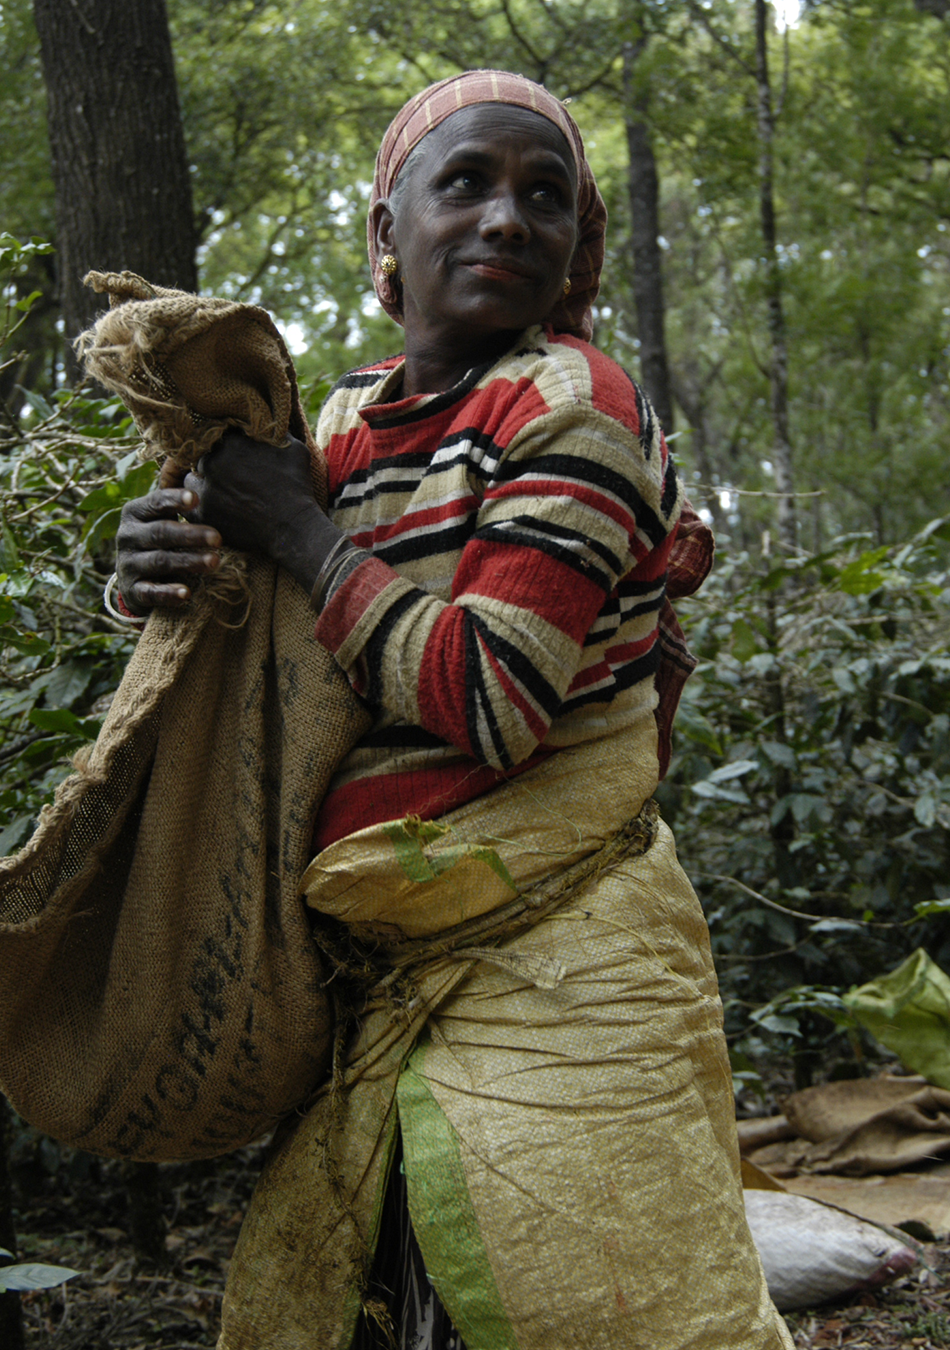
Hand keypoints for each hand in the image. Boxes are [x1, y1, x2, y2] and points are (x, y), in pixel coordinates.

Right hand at [115, 488, 221, 613]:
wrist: (134, 578)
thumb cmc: (160, 540)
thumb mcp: (162, 518)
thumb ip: (179, 505)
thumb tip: (210, 485)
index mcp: (135, 513)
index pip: (156, 503)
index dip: (175, 500)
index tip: (196, 498)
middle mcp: (127, 536)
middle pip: (160, 532)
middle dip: (191, 535)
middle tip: (218, 538)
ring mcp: (128, 564)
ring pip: (159, 561)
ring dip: (188, 562)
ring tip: (214, 562)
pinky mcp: (132, 590)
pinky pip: (150, 592)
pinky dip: (168, 593)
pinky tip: (187, 593)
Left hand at [182, 429, 343, 592]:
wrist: (293, 527)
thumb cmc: (297, 487)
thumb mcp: (294, 450)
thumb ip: (275, 432)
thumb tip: (269, 421)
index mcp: (232, 444)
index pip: (216, 437)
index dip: (222, 447)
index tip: (231, 457)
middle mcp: (213, 463)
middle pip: (201, 458)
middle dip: (211, 466)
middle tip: (224, 477)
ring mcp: (205, 490)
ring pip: (191, 481)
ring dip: (201, 485)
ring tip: (217, 495)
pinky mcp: (202, 514)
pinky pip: (190, 506)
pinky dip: (199, 506)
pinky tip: (214, 510)